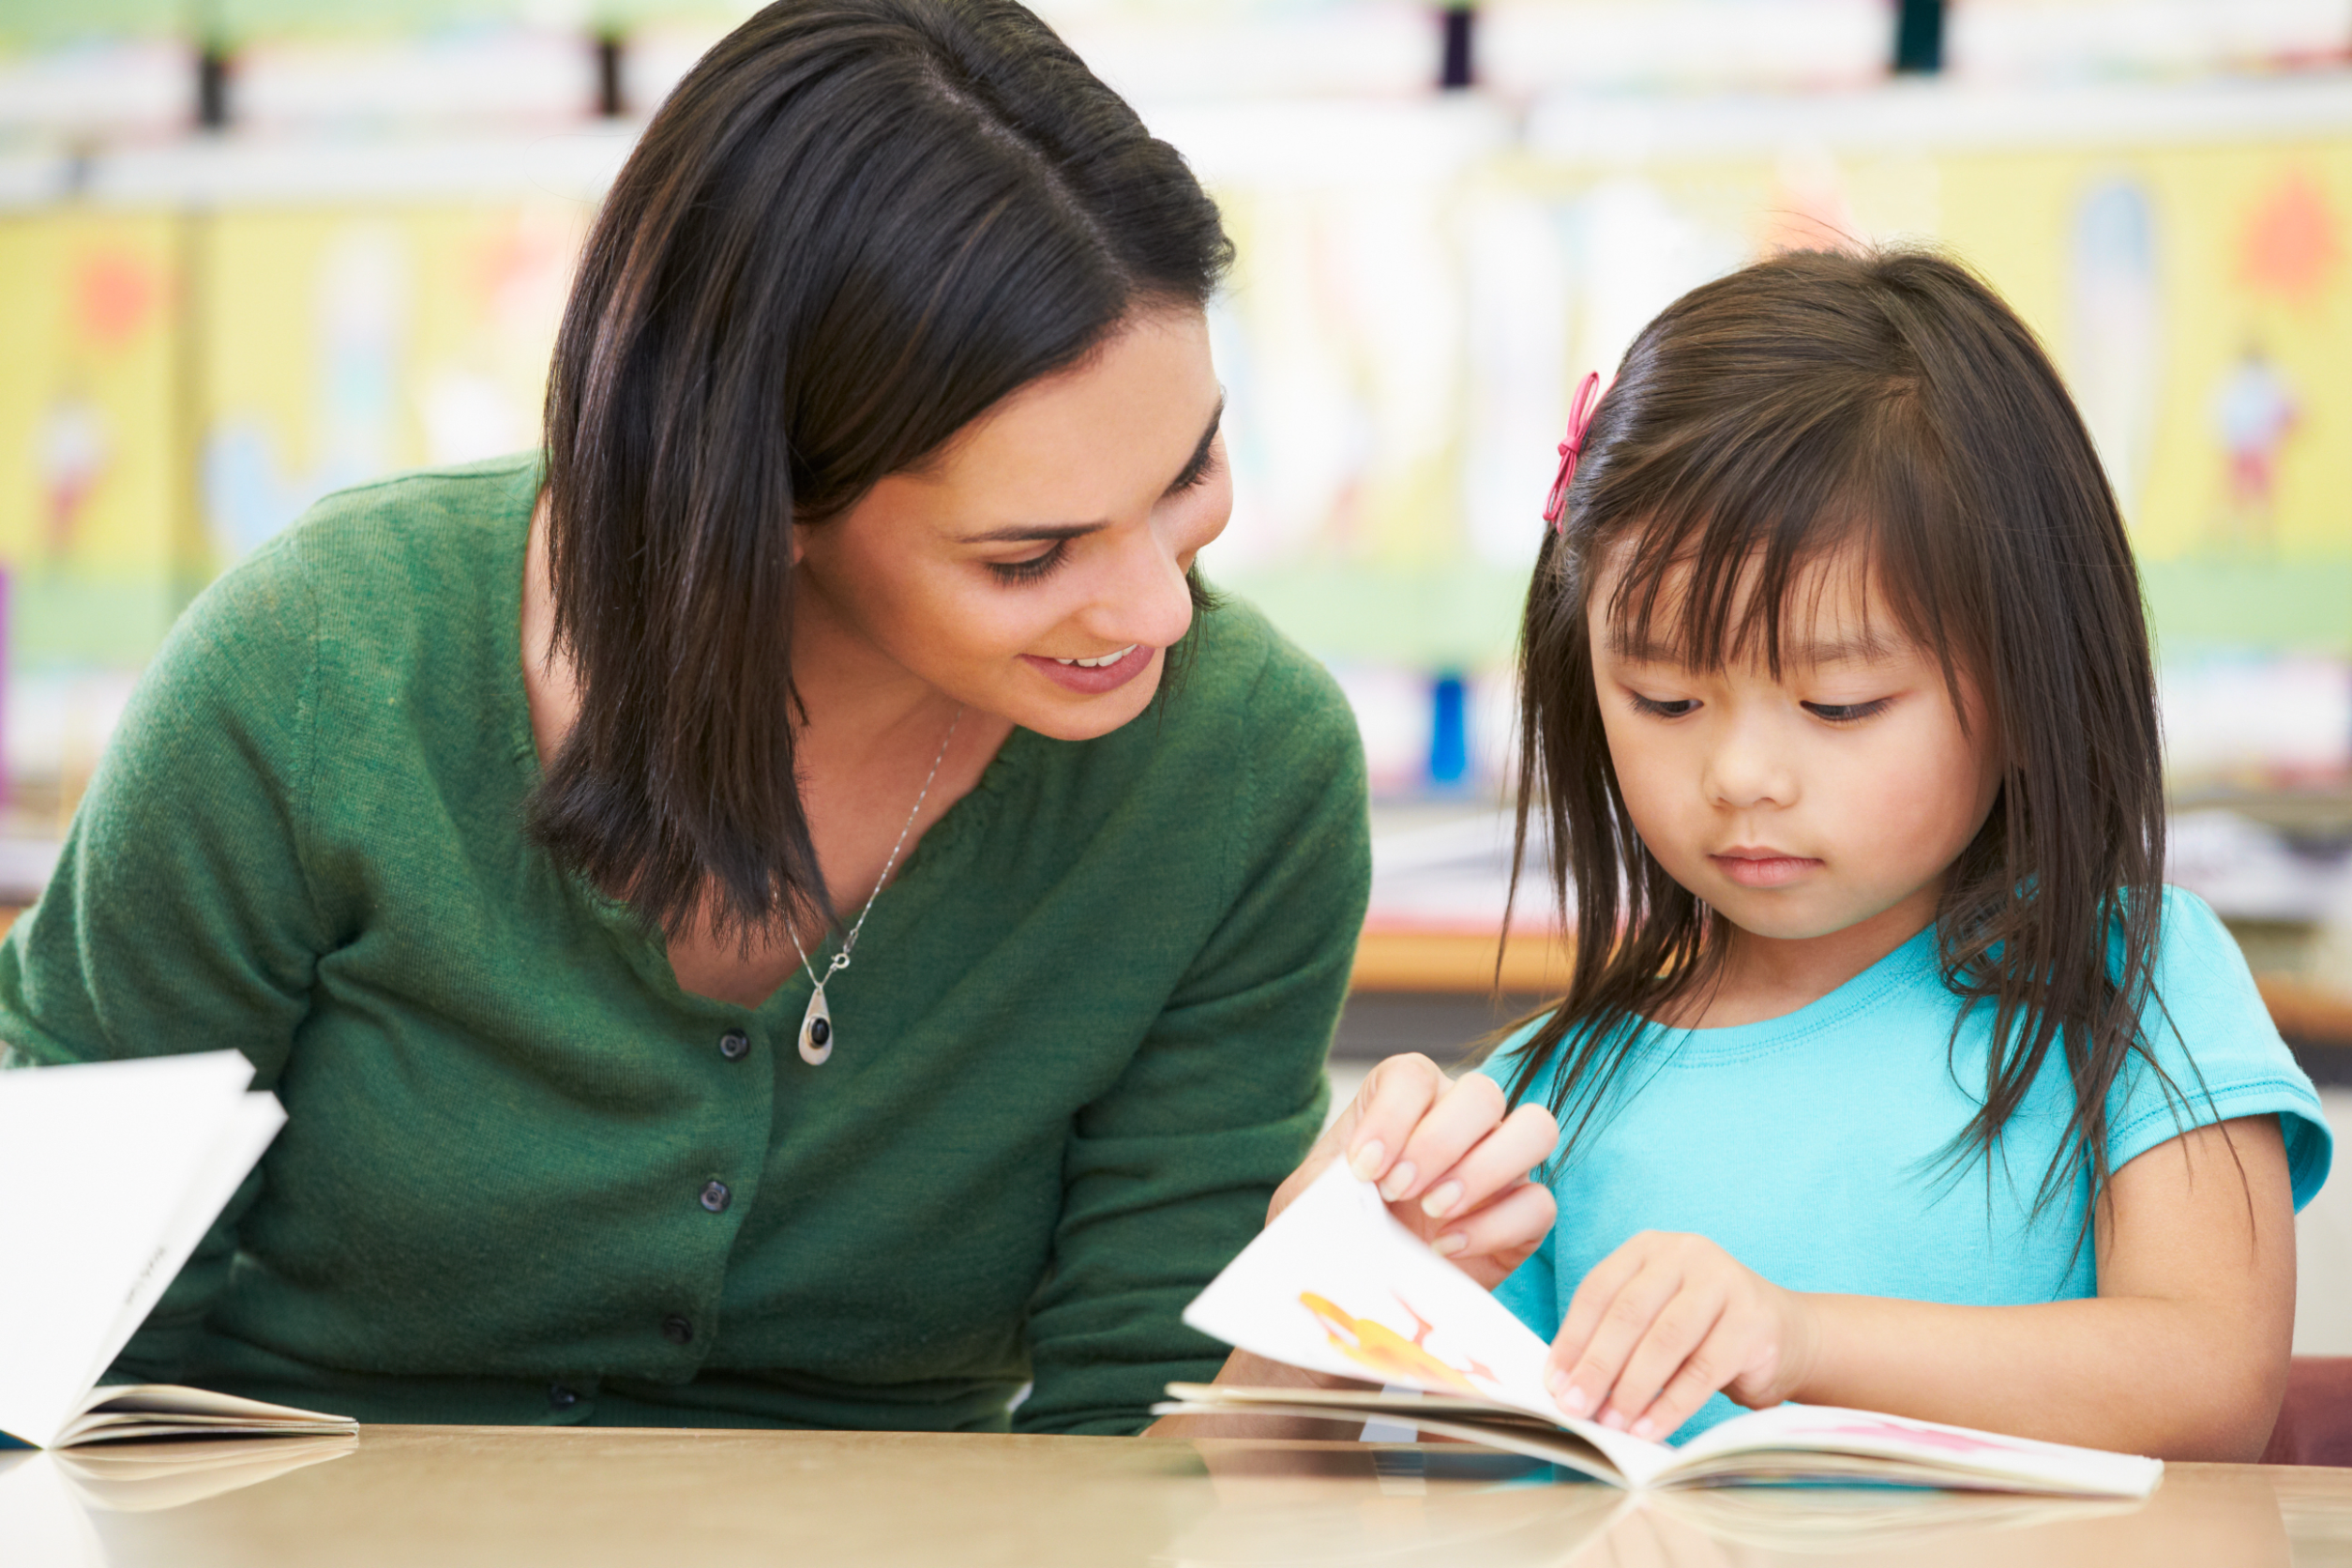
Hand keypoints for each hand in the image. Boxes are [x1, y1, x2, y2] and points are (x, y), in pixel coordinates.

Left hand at [1271, 1054, 1557, 1289]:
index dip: (1391, 1116)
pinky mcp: (1525, 1217)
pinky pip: (1539, 1204)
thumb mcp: (1311, 1201)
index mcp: (1407, 1099)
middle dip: (1439, 1141)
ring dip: (1484, 1168)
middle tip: (1397, 1190)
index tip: (1362, 1167)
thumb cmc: (1338, 1225)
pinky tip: (1445, 1248)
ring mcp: (1502, 1165)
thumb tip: (1341, 1187)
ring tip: (1433, 1210)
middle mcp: (1463, 1121)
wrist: (1361, 1283)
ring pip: (1535, 1130)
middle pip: (1483, 1093)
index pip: (1414, 1076)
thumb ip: (1320, 1184)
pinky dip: (1495, 1225)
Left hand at [1546, 1232, 1819, 1439]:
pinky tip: (1649, 1429)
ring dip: (1632, 1389)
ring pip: (1664, 1341)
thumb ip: (1613, 1339)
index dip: (1572, 1340)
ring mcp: (1723, 1282)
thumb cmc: (1702, 1333)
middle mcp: (1685, 1253)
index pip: (1598, 1292)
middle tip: (1576, 1408)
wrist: (1784, 1335)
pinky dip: (1670, 1405)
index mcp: (1648, 1248)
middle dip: (1596, 1367)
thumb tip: (1565, 1386)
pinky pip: (1702, 1370)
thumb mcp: (1654, 1320)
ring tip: (1611, 1424)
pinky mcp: (1752, 1321)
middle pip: (1628, 1314)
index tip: (1553, 1384)